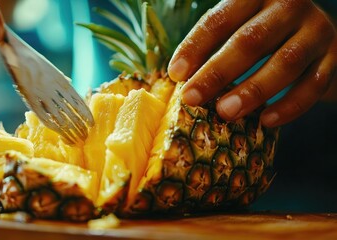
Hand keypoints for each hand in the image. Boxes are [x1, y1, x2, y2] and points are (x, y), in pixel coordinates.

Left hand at [168, 0, 336, 127]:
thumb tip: (179, 76)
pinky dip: (290, 106)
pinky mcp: (333, 57)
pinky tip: (266, 121)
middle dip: (217, 72)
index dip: (195, 47)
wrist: (314, 33)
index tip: (176, 75)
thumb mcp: (236, 28)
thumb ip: (212, 45)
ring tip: (225, 113)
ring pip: (285, 62)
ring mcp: (316, 30)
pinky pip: (313, 85)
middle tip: (192, 99)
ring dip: (252, 91)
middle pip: (251, 40)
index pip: (220, 19)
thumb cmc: (263, 33)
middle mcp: (289, 6)